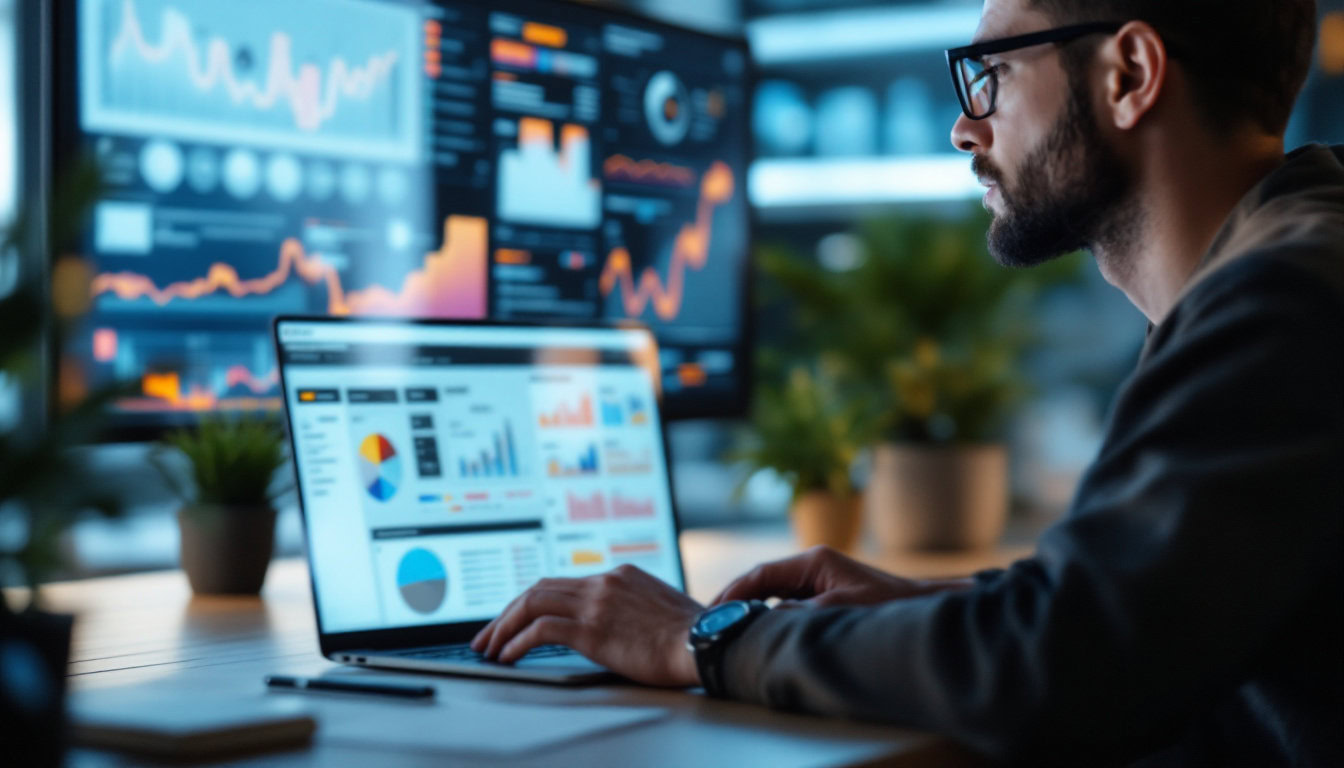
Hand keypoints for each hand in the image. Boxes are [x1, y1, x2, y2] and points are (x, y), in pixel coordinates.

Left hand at [470, 564, 703, 687]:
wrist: (707, 642)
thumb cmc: (693, 637)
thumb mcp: (660, 611)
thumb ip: (634, 610)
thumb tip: (620, 628)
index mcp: (620, 575)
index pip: (564, 583)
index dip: (534, 602)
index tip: (518, 620)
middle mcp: (604, 582)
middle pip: (539, 587)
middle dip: (507, 612)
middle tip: (488, 634)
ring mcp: (596, 602)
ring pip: (531, 602)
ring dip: (503, 626)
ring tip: (489, 647)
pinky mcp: (592, 628)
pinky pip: (540, 629)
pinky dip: (516, 641)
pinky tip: (508, 656)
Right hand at [712, 546, 972, 607]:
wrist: (919, 606)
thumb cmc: (888, 605)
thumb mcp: (843, 610)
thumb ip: (804, 613)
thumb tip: (769, 618)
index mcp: (814, 561)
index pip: (762, 573)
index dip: (734, 592)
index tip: (714, 611)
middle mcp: (812, 565)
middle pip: (762, 580)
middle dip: (735, 600)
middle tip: (711, 623)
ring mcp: (816, 578)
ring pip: (771, 592)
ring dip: (750, 608)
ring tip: (727, 628)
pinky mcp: (822, 592)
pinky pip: (785, 601)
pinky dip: (767, 614)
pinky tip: (757, 630)